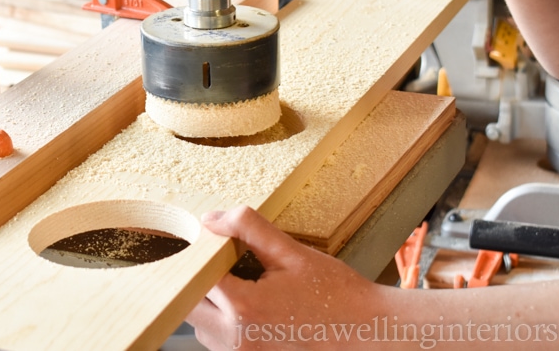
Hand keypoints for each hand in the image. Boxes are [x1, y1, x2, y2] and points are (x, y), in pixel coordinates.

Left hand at [186, 206, 388, 349]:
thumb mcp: (292, 252)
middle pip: (190, 306)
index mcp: (245, 308)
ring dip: (211, 305)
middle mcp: (237, 340)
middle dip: (199, 283)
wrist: (369, 335)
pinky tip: (253, 310)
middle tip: (222, 265)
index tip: (212, 246)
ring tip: (242, 286)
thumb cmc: (337, 295)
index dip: (199, 257)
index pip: (195, 277)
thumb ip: (248, 229)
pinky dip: (225, 324)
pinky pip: (220, 343)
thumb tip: (211, 219)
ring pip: (202, 328)